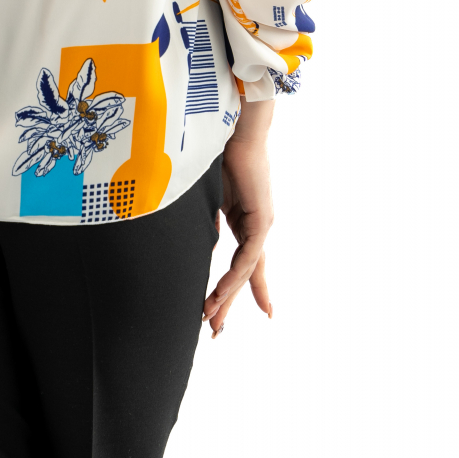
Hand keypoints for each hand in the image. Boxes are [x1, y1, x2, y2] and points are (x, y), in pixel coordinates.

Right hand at [202, 98, 274, 337]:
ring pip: (245, 270)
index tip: (228, 309)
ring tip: (213, 321)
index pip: (243, 260)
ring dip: (227, 296)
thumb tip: (196, 239)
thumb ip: (204, 217)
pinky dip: (235, 277)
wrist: (236, 126)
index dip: (238, 286)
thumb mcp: (208, 192)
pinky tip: (222, 295)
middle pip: (244, 272)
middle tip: (216, 331)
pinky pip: (248, 257)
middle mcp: (257, 224)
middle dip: (229, 302)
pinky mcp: (262, 219)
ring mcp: (262, 223)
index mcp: (245, 217)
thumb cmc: (221, 149)